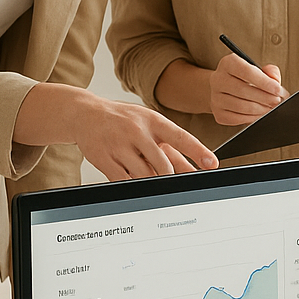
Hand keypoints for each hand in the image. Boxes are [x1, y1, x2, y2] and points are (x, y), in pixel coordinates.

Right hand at [70, 91, 218, 179]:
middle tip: (172, 183)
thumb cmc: (124, 121)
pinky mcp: (103, 158)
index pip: (180, 137)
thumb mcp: (148, 125)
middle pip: (163, 165)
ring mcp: (119, 145)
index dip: (198, 151)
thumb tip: (194, 170)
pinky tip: (131, 180)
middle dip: (170, 178)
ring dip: (150, 182)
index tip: (212, 163)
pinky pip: (123, 181)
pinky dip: (131, 185)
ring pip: (144, 175)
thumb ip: (170, 147)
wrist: (86, 113)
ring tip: (147, 177)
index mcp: (153, 120)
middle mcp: (137, 131)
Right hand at [210, 53, 287, 125]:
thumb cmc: (245, 78)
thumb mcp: (258, 69)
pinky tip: (260, 113)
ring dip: (260, 109)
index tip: (277, 89)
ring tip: (270, 107)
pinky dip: (252, 118)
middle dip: (265, 97)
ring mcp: (216, 97)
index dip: (264, 82)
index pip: (246, 72)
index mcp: (228, 63)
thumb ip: (270, 72)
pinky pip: (237, 118)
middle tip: (277, 100)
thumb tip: (275, 82)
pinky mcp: (218, 113)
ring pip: (241, 106)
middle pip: (243, 90)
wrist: (226, 89)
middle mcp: (218, 79)